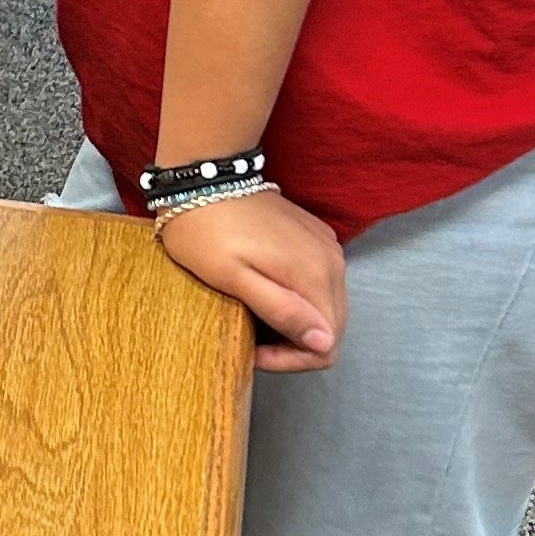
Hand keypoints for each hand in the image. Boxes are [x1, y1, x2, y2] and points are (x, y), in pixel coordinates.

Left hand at [155, 188, 346, 371]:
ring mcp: (325, 245)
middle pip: (331, 328)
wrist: (202, 176)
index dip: (291, 359)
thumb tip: (323, 343)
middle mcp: (332, 261)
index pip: (326, 346)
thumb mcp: (233, 277)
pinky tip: (267, 290)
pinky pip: (319, 279)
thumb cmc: (205, 230)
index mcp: (315, 275)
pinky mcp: (314, 234)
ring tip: (256, 314)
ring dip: (297, 320)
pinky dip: (298, 295)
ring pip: (326, 305)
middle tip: (253, 337)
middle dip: (295, 343)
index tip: (255, 351)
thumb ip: (281, 310)